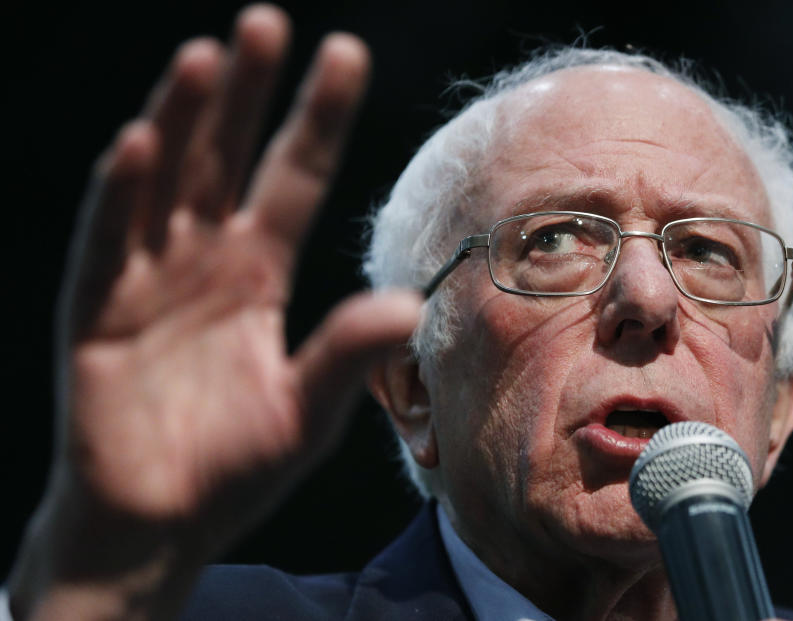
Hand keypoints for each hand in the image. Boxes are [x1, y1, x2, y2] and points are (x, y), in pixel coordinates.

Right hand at [9, 5, 419, 618]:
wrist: (157, 522)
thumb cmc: (235, 468)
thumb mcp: (307, 411)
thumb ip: (349, 356)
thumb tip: (411, 303)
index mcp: (258, 273)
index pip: (295, 179)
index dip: (318, 119)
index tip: (346, 53)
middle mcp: (205, 261)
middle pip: (227, 160)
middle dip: (246, 94)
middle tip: (268, 23)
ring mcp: (147, 279)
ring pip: (166, 183)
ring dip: (183, 121)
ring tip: (208, 56)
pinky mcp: (96, 312)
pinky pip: (108, 245)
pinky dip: (121, 197)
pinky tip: (142, 143)